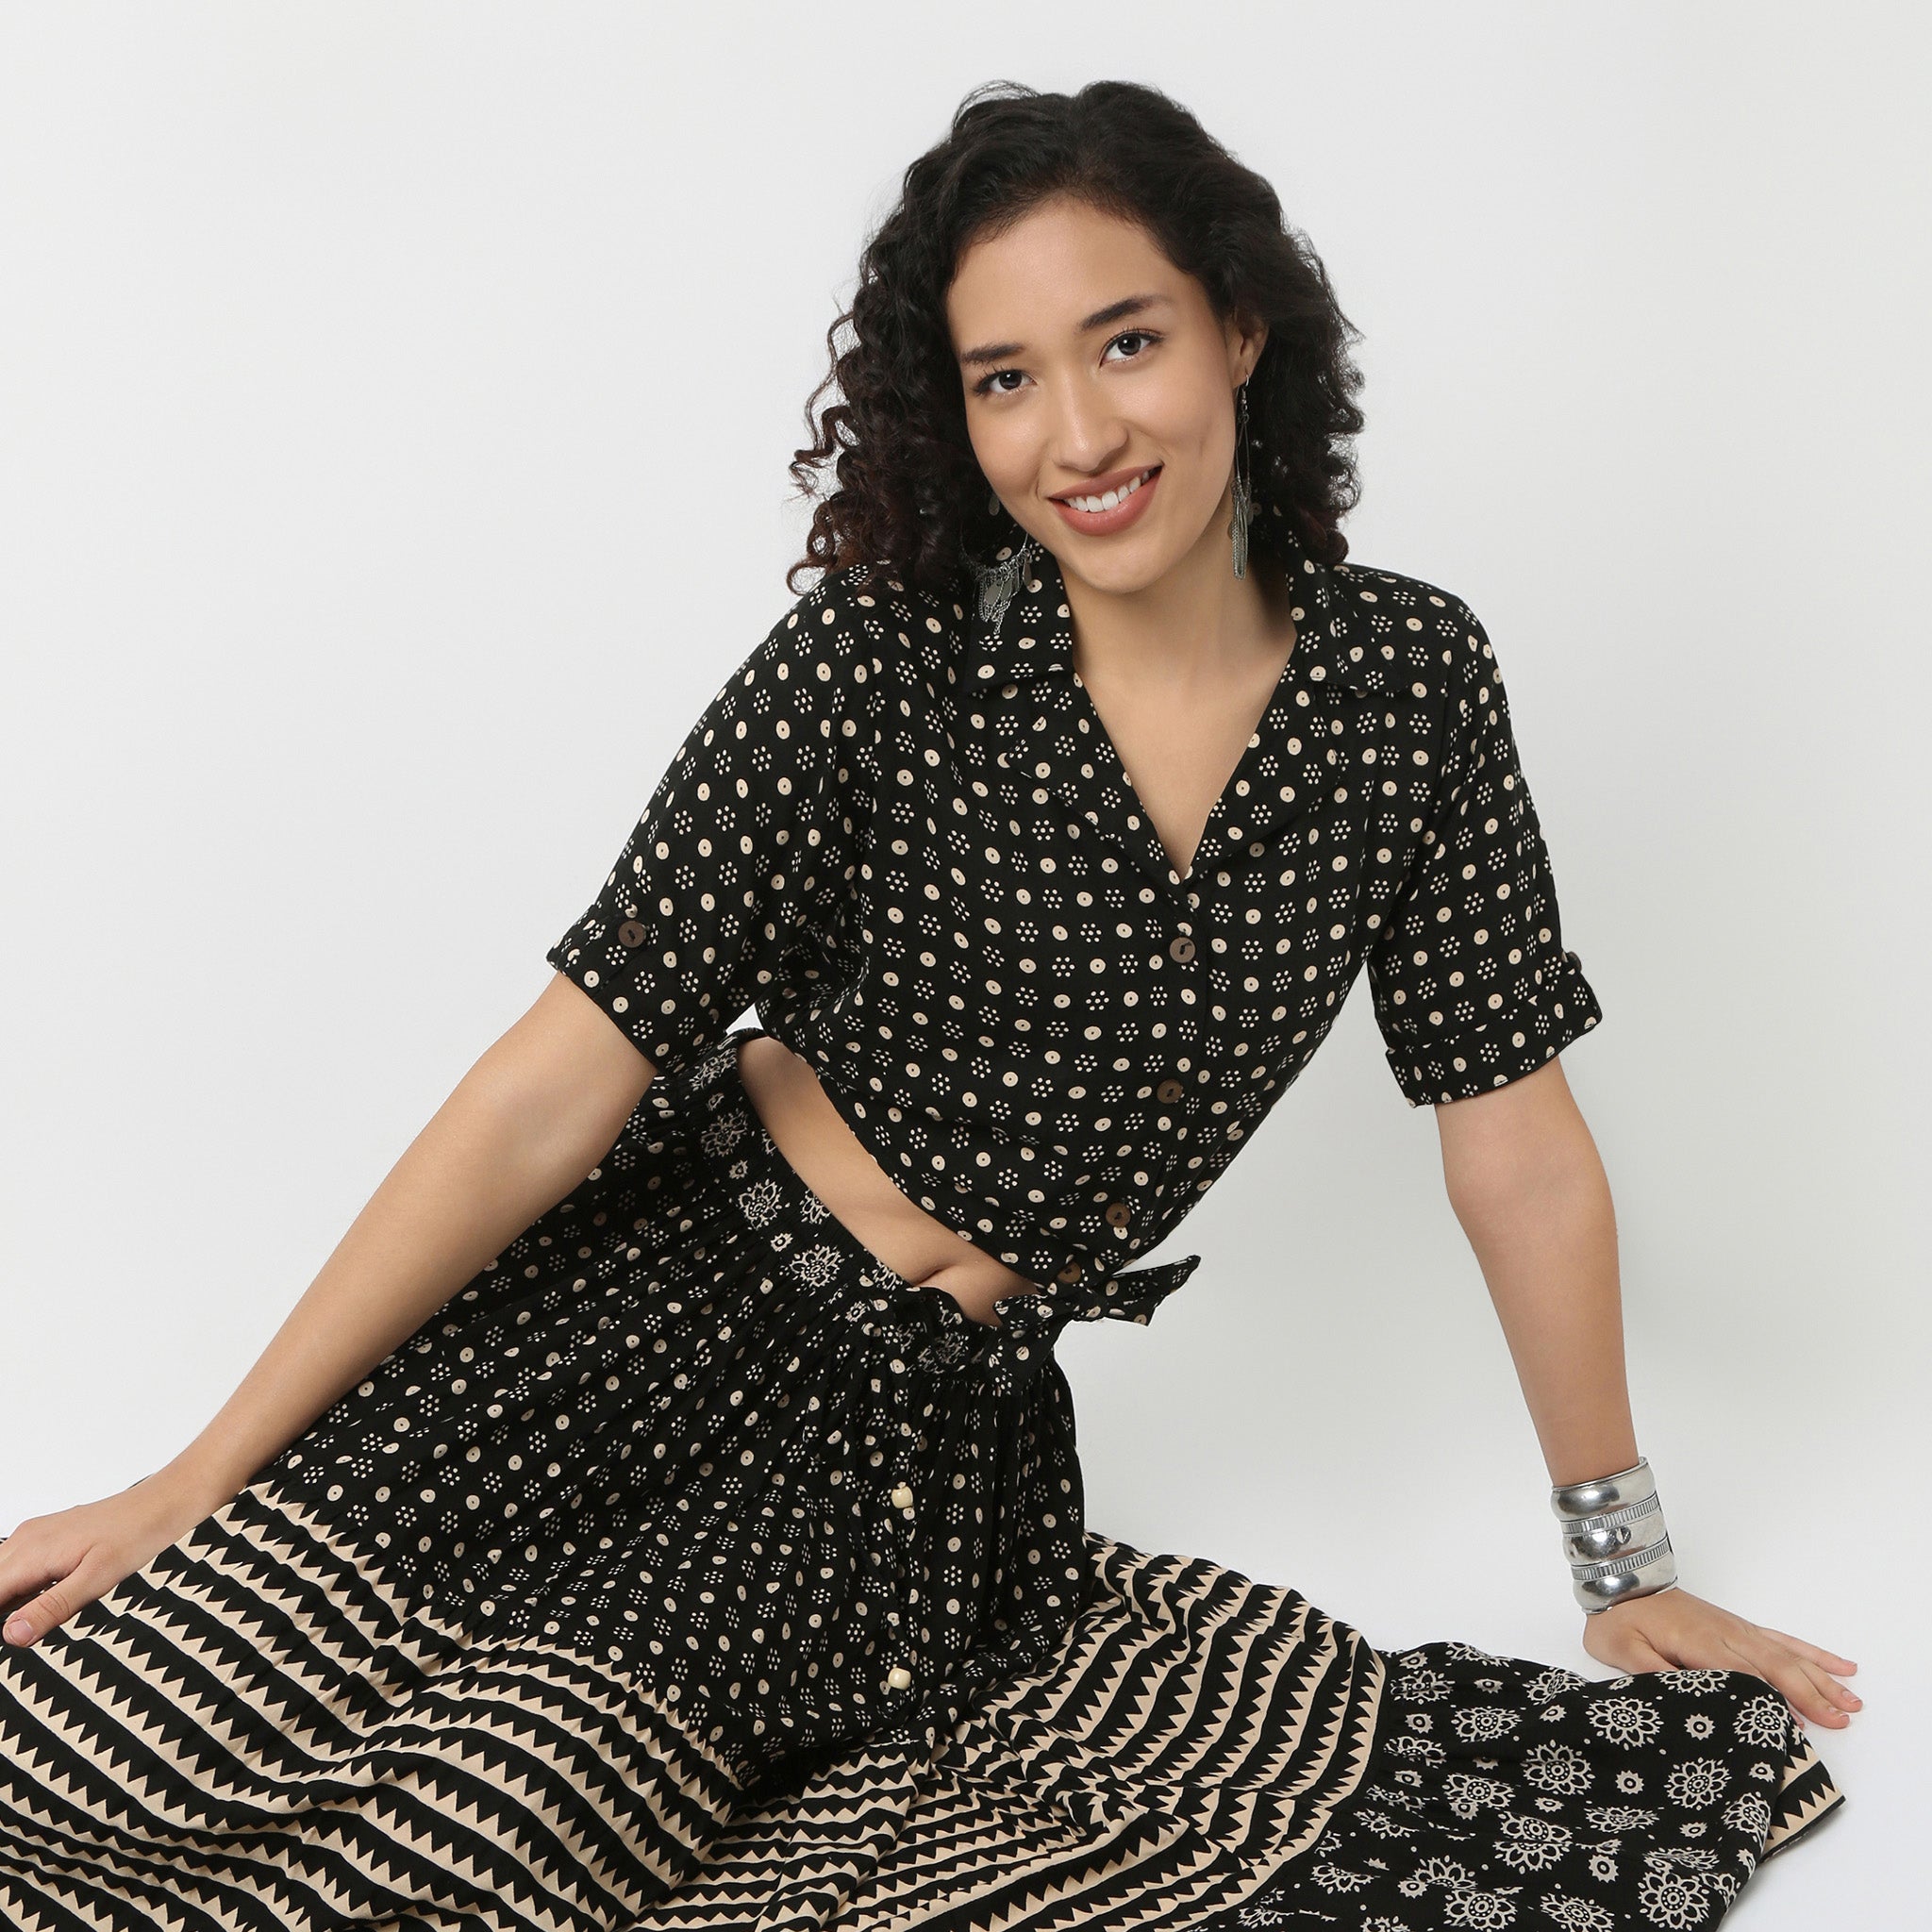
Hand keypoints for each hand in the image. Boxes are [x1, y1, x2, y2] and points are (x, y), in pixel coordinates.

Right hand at [0, 1475, 220, 1649]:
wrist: (162, 1504)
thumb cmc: (136, 1536)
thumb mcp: (96, 1580)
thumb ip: (51, 1607)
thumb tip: (12, 1635)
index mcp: (31, 1552)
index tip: (9, 1634)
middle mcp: (25, 1539)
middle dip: (2, 1611)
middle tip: (30, 1628)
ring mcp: (35, 1535)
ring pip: (2, 1575)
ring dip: (9, 1601)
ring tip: (47, 1610)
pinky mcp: (47, 1536)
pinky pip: (17, 1565)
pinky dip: (20, 1587)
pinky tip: (45, 1598)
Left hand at [1581, 1583, 1860, 1730]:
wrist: (1621, 1581)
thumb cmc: (1617, 1620)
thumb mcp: (1620, 1650)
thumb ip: (1652, 1673)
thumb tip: (1683, 1698)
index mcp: (1698, 1643)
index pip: (1742, 1675)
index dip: (1769, 1701)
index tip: (1796, 1727)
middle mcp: (1726, 1633)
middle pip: (1776, 1666)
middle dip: (1811, 1694)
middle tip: (1842, 1720)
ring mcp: (1736, 1629)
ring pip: (1787, 1655)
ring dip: (1820, 1678)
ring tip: (1853, 1702)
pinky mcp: (1738, 1628)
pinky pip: (1782, 1640)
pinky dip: (1812, 1653)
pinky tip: (1839, 1665)